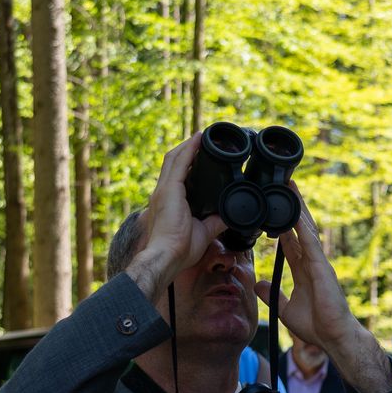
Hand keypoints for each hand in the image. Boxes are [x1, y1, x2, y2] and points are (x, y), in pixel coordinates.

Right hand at [127, 133, 225, 298]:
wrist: (168, 256)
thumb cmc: (180, 249)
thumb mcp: (204, 232)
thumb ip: (215, 221)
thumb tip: (228, 216)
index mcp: (170, 201)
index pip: (177, 174)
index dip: (187, 162)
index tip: (200, 154)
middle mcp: (163, 191)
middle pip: (174, 162)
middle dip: (188, 149)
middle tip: (202, 140)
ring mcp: (164, 189)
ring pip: (175, 158)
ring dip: (188, 145)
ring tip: (201, 136)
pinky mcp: (168, 190)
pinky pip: (179, 163)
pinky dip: (189, 150)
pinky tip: (198, 140)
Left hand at [257, 183, 391, 392]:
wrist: (332, 336)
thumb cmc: (316, 326)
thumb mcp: (285, 308)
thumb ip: (272, 294)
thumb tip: (258, 284)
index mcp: (304, 270)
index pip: (290, 242)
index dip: (282, 225)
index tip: (273, 210)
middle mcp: (312, 263)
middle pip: (300, 229)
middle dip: (292, 208)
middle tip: (284, 187)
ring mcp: (319, 263)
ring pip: (307, 229)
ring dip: (299, 209)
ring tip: (291, 188)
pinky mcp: (322, 267)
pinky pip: (311, 243)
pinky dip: (303, 227)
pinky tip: (296, 213)